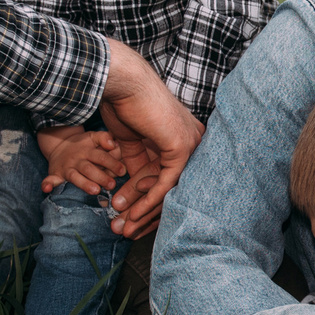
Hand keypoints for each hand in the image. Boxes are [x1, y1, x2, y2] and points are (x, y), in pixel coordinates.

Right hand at [37, 125, 121, 195]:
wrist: (59, 144)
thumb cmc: (83, 144)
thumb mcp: (93, 136)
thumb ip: (104, 137)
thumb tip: (113, 143)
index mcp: (88, 151)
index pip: (101, 157)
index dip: (112, 163)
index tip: (122, 171)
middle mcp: (77, 160)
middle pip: (89, 168)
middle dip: (100, 176)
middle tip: (112, 185)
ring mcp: (66, 168)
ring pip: (75, 177)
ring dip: (84, 184)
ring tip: (95, 190)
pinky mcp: (56, 174)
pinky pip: (50, 179)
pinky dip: (47, 184)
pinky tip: (46, 189)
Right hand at [98, 43, 201, 237]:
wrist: (122, 84)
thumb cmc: (124, 105)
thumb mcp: (132, 143)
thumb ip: (137, 165)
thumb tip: (132, 189)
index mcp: (181, 140)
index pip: (166, 180)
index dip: (145, 203)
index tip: (127, 219)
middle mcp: (192, 143)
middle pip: (168, 188)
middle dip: (143, 213)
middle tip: (123, 230)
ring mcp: (191, 144)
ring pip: (167, 189)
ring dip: (142, 211)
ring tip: (122, 227)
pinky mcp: (183, 147)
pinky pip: (166, 183)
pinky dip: (148, 200)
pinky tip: (133, 214)